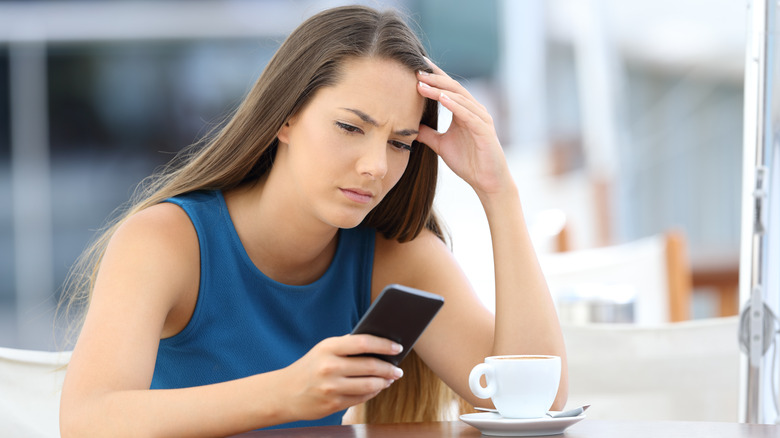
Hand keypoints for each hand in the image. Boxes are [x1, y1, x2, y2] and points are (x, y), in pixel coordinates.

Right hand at [280, 334, 403, 420]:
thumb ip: (348, 345)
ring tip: (390, 378)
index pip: (363, 343)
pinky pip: (361, 399)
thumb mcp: (323, 349)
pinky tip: (377, 388)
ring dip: (384, 382)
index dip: (384, 345)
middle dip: (389, 368)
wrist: (284, 393)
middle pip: (370, 366)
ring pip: (369, 385)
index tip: (398, 347)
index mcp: (328, 348)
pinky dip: (373, 393)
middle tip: (398, 369)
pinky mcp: (332, 405)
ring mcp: (331, 388)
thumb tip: (380, 344)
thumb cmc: (310, 367)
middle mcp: (329, 367)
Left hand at [416, 59, 511, 198]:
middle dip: (434, 78)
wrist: (487, 182)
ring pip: (459, 98)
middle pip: (453, 88)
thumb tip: (410, 127)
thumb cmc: (468, 162)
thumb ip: (428, 134)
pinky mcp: (484, 130)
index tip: (415, 68)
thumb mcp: (441, 145)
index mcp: (464, 111)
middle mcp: (474, 110)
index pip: (447, 89)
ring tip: (421, 84)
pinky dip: (454, 105)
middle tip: (416, 70)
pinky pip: (468, 114)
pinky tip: (441, 98)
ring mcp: (480, 119)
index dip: (433, 77)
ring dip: (439, 90)